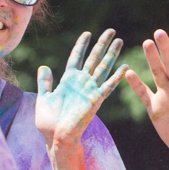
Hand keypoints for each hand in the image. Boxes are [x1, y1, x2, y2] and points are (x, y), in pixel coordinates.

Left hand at [36, 29, 125, 151]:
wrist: (57, 138)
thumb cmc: (48, 122)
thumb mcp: (43, 98)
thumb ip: (44, 82)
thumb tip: (44, 66)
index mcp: (68, 80)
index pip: (76, 57)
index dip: (82, 45)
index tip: (88, 33)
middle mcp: (81, 83)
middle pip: (93, 58)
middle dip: (102, 44)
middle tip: (111, 31)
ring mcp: (89, 90)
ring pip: (102, 67)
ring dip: (111, 54)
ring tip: (119, 40)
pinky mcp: (96, 100)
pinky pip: (108, 85)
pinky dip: (117, 76)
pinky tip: (125, 66)